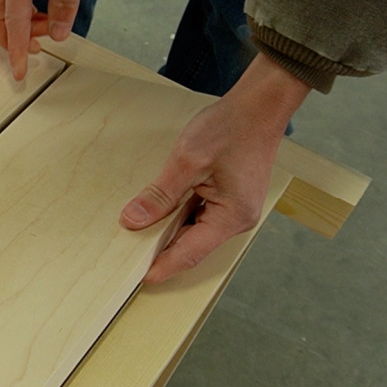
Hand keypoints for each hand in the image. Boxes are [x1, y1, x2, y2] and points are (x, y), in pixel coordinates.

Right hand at [0, 0, 98, 79]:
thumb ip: (65, 2)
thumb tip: (59, 34)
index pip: (14, 21)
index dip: (18, 50)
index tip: (20, 74)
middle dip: (12, 39)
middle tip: (41, 47)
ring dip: (20, 26)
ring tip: (51, 25)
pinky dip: (22, 13)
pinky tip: (44, 13)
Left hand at [120, 54, 311, 283]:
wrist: (258, 106)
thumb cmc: (230, 129)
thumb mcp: (187, 161)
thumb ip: (160, 195)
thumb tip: (133, 220)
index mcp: (232, 216)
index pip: (191, 253)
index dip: (163, 267)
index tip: (139, 280)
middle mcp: (237, 220)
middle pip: (192, 246)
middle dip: (161, 252)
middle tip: (128, 258)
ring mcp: (234, 210)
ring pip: (194, 232)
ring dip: (168, 234)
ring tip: (136, 238)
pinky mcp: (229, 200)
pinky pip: (199, 217)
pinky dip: (178, 218)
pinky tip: (157, 214)